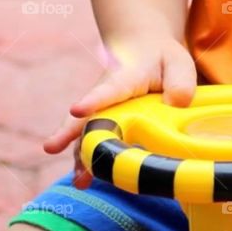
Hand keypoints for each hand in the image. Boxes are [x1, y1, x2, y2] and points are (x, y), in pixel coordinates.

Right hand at [43, 38, 197, 188]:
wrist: (142, 49)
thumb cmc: (161, 58)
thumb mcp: (178, 62)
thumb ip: (180, 83)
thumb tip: (175, 108)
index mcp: (124, 78)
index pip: (108, 90)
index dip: (93, 101)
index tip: (78, 109)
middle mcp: (106, 96)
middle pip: (85, 116)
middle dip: (68, 132)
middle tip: (51, 147)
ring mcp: (101, 111)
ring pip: (85, 134)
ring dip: (80, 156)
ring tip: (79, 181)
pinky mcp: (104, 123)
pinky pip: (93, 142)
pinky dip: (88, 160)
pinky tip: (85, 180)